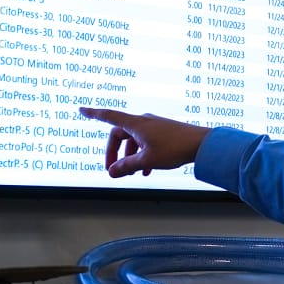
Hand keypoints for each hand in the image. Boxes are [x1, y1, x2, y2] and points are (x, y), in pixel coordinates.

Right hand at [78, 107, 211, 177]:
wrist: (201, 144)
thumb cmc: (175, 148)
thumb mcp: (147, 160)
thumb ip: (127, 166)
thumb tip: (112, 172)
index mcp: (136, 124)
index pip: (109, 116)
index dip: (94, 114)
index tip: (82, 110)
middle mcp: (144, 122)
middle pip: (120, 135)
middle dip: (115, 153)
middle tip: (113, 170)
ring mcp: (155, 126)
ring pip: (134, 141)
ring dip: (130, 157)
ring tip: (134, 174)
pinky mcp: (164, 132)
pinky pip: (146, 143)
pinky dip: (142, 155)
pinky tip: (148, 170)